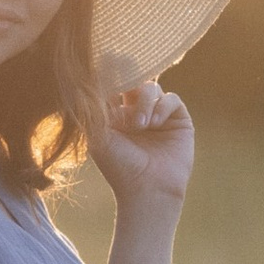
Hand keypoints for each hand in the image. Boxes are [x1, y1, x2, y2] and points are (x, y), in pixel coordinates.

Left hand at [91, 79, 194, 215]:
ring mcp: (158, 116)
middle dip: (130, 83)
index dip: (111, 77)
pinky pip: (171, 99)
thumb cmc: (119, 167)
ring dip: (145, 101)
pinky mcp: (178, 120)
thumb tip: (85, 81)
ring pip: (152, 88)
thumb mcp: (98, 136)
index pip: (113, 85)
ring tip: (141, 124)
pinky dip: (162, 106)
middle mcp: (136, 113)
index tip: (106, 73)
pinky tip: (155, 123)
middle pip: (134, 81)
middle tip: (125, 89)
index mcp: (115, 116)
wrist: (148, 189)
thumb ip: (92, 109)